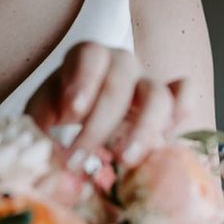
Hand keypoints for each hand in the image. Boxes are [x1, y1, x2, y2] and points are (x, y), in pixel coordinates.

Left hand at [25, 41, 193, 167]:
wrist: (84, 114)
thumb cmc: (61, 108)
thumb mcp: (42, 114)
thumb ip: (39, 132)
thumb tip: (54, 169)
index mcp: (86, 56)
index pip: (90, 54)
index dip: (83, 80)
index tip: (71, 113)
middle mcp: (120, 63)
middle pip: (120, 82)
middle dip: (98, 123)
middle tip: (79, 158)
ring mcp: (147, 81)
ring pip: (157, 95)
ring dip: (143, 129)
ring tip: (124, 159)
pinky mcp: (167, 103)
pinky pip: (184, 98)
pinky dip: (181, 112)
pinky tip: (166, 137)